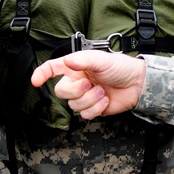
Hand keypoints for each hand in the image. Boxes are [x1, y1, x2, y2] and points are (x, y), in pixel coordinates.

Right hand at [31, 51, 146, 118]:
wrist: (137, 84)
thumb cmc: (120, 67)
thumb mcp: (101, 59)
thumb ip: (82, 60)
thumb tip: (66, 61)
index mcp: (75, 67)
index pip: (52, 69)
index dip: (41, 74)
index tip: (35, 81)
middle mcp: (77, 81)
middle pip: (61, 92)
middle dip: (75, 90)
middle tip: (90, 84)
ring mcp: (84, 96)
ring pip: (73, 105)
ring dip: (89, 99)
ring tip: (102, 91)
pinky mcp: (93, 108)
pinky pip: (85, 114)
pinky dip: (96, 108)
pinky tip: (105, 100)